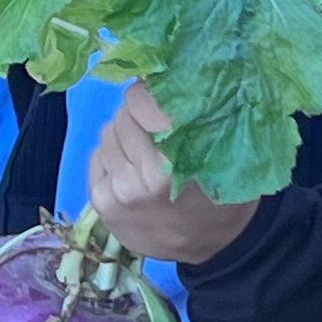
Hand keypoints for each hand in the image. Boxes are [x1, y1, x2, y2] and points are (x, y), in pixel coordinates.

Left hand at [86, 82, 260, 264]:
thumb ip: (194, 114)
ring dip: (124, 139)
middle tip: (158, 136)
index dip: (149, 97)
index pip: (138, 98)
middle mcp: (145, 172)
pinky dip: (112, 160)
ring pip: (107, 134)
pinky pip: (96, 157)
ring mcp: (120, 189)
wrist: (218, 247)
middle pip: (122, 114)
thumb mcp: (224, 147)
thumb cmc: (224, 190)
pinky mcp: (102, 202)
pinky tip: (134, 175)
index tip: (159, 104)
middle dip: (138, 118)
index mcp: (178, 156)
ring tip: (148, 159)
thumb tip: (157, 73)